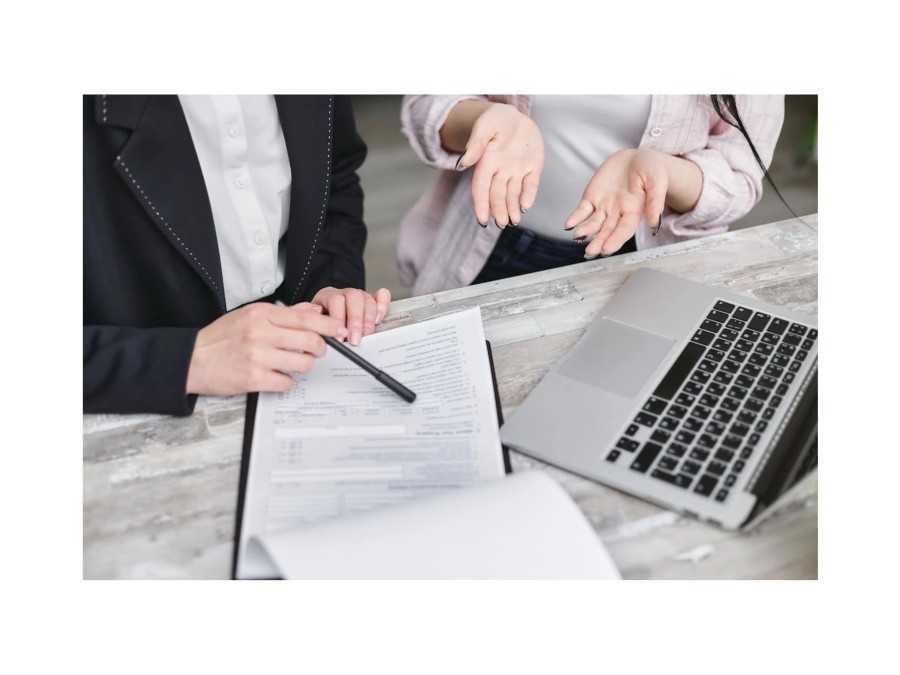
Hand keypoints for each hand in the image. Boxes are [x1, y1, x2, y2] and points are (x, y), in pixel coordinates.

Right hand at [186, 302, 347, 395]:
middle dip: (319, 348)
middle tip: (315, 351)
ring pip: (303, 363)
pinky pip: (286, 382)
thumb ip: (283, 313)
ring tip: (290, 363)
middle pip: (310, 341)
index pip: (305, 318)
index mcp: (261, 314)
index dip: (328, 325)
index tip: (338, 330)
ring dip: (303, 365)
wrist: (191, 359)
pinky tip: (275, 376)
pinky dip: (285, 381)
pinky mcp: (253, 378)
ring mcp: (257, 356)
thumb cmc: (221, 337)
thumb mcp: (249, 315)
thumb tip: (314, 311)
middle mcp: (260, 332)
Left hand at [310, 286, 391, 345]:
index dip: (338, 319)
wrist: (324, 318)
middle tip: (354, 339)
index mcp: (327, 295)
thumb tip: (323, 336)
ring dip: (368, 319)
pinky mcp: (372, 298)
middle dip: (355, 321)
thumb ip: (318, 327)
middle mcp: (344, 293)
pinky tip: (378, 319)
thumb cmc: (320, 323)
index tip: (339, 338)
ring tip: (365, 335)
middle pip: (353, 298)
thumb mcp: (314, 323)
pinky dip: (382, 306)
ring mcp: (359, 295)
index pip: (335, 300)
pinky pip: (382, 295)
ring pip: (367, 299)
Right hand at [458, 103, 543, 227]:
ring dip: (512, 209)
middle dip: (499, 211)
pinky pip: (531, 184)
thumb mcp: (485, 126)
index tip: (482, 220)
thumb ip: (476, 144)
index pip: (481, 188)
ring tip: (513, 222)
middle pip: (497, 195)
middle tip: (501, 224)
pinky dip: (528, 195)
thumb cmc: (496, 119)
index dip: (481, 205)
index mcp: (487, 162)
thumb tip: (463, 164)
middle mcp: (501, 170)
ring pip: (513, 194)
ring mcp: (517, 170)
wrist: (515, 116)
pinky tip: (525, 206)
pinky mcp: (533, 168)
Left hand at [564, 149, 667, 256]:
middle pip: (607, 231)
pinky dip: (575, 218)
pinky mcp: (592, 197)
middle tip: (591, 252)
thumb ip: (655, 201)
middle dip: (599, 241)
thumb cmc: (651, 169)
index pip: (624, 230)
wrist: (636, 157)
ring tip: (578, 235)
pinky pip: (582, 211)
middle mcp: (618, 212)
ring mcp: (604, 206)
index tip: (607, 249)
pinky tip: (569, 225)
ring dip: (585, 231)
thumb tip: (653, 223)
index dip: (616, 240)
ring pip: (593, 223)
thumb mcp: (657, 180)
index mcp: (635, 211)